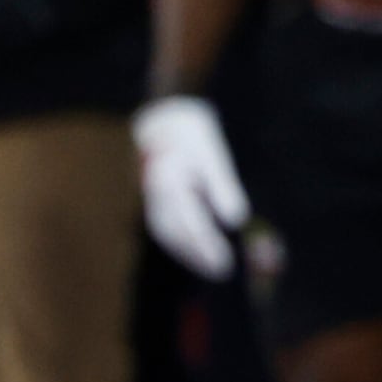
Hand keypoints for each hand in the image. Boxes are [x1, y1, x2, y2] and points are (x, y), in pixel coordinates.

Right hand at [136, 95, 251, 278]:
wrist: (163, 110)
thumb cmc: (192, 131)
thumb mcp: (212, 152)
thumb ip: (222, 186)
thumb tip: (235, 221)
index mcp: (168, 177)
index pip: (189, 220)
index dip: (205, 245)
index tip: (225, 264)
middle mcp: (152, 188)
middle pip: (173, 230)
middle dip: (195, 253)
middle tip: (221, 271)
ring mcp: (145, 191)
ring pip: (163, 229)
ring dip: (186, 251)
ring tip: (211, 266)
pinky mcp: (146, 193)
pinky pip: (160, 222)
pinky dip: (177, 238)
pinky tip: (195, 249)